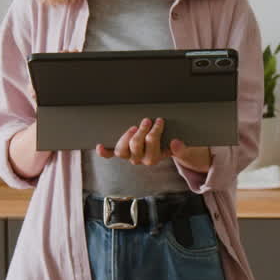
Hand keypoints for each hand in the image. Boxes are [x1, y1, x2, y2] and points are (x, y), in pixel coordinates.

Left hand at [96, 118, 210, 172]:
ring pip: (122, 150)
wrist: (162, 150)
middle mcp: (139, 160)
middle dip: (142, 131)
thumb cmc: (168, 145)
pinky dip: (104, 152)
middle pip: (136, 145)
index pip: (152, 146)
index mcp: (153, 158)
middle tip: (148, 120)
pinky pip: (110, 154)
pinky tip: (99, 146)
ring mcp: (128, 156)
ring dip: (127, 136)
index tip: (159, 120)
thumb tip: (176, 143)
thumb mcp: (177, 147)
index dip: (155, 132)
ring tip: (135, 126)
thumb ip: (180, 148)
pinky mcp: (121, 153)